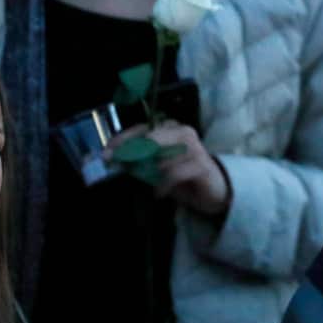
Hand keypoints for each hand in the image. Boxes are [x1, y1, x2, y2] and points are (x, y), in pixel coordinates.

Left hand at [109, 121, 231, 216]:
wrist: (215, 191)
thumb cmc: (183, 177)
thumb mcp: (157, 168)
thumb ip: (139, 161)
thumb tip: (113, 161)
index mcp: (172, 129)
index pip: (142, 129)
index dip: (122, 140)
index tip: (106, 153)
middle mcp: (183, 132)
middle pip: (150, 138)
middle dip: (130, 153)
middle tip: (117, 165)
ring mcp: (194, 147)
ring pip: (160, 157)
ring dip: (149, 172)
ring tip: (147, 182)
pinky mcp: (201, 165)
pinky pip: (173, 174)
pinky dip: (163, 185)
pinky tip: (159, 193)